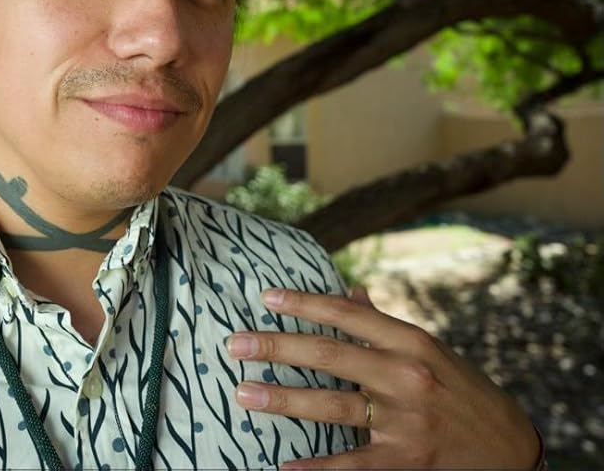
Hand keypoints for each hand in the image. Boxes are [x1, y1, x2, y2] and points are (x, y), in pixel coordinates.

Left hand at [226, 287, 540, 468]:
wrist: (511, 447)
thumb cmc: (460, 390)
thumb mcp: (429, 350)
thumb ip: (384, 324)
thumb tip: (350, 292)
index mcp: (410, 341)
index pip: (346, 315)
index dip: (303, 303)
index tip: (265, 297)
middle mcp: (406, 375)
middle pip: (328, 355)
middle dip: (276, 347)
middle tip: (234, 343)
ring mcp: (405, 420)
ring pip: (331, 405)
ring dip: (281, 399)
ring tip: (242, 393)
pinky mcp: (406, 461)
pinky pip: (351, 465)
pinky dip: (316, 468)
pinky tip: (283, 465)